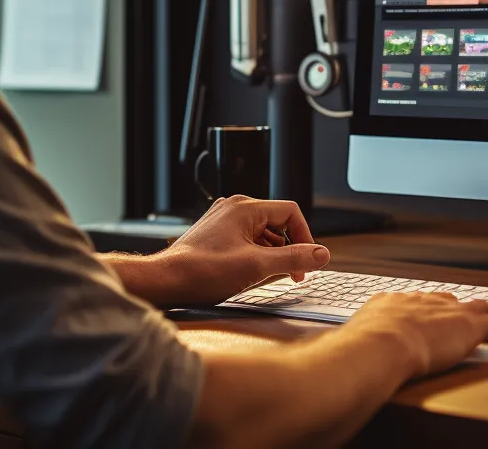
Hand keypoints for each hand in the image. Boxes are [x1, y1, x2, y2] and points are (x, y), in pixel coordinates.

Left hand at [153, 196, 328, 305]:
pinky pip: (247, 239)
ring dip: (273, 253)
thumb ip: (293, 259)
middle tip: (294, 273)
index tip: (308, 261)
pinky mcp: (216, 234)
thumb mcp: (256, 266)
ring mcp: (223, 220)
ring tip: (270, 276)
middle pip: (277, 222)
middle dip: (290, 247)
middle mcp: (234, 208)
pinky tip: (252, 273)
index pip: (290, 212)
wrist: (166, 281)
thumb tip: (321, 254)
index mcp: (245, 207)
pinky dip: (256, 254)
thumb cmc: (202, 271)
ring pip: (263, 233)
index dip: (305, 236)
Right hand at [342, 292, 487, 378]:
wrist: (380, 345)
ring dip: (485, 317)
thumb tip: (333, 366)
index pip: (414, 302)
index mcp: (391, 303)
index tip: (424, 320)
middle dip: (454, 310)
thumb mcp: (349, 345)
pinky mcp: (470, 326)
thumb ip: (347, 351)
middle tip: (460, 321)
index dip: (424, 311)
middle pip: (446, 300)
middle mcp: (421, 300)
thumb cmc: (360, 350)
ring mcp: (447, 311)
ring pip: (476, 307)